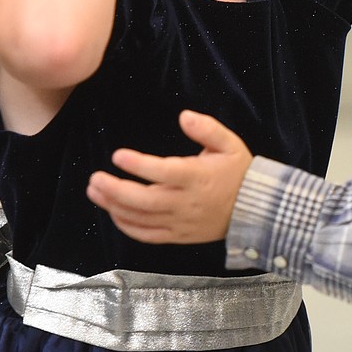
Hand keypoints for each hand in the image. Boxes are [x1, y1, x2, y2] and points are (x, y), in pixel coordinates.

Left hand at [86, 110, 254, 243]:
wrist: (256, 209)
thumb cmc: (239, 172)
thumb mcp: (230, 143)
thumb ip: (207, 128)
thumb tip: (184, 116)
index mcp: (198, 177)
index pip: (163, 172)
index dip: (138, 165)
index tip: (117, 155)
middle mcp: (186, 202)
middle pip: (144, 201)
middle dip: (115, 190)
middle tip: (95, 179)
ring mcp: (181, 222)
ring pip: (141, 219)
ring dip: (114, 207)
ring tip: (95, 192)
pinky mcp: (178, 236)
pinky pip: (147, 235)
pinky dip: (127, 226)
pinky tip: (114, 213)